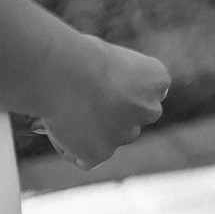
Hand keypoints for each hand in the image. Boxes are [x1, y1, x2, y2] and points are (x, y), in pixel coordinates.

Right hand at [36, 36, 170, 167]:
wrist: (62, 72)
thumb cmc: (79, 56)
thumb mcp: (109, 61)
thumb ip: (116, 84)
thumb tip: (100, 101)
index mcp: (156, 80)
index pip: (147, 94)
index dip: (123, 92)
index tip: (103, 86)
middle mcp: (149, 110)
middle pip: (131, 120)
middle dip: (113, 117)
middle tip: (82, 103)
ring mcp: (125, 135)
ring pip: (109, 140)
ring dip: (92, 133)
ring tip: (66, 109)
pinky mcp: (100, 155)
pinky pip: (84, 157)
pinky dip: (70, 148)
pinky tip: (58, 126)